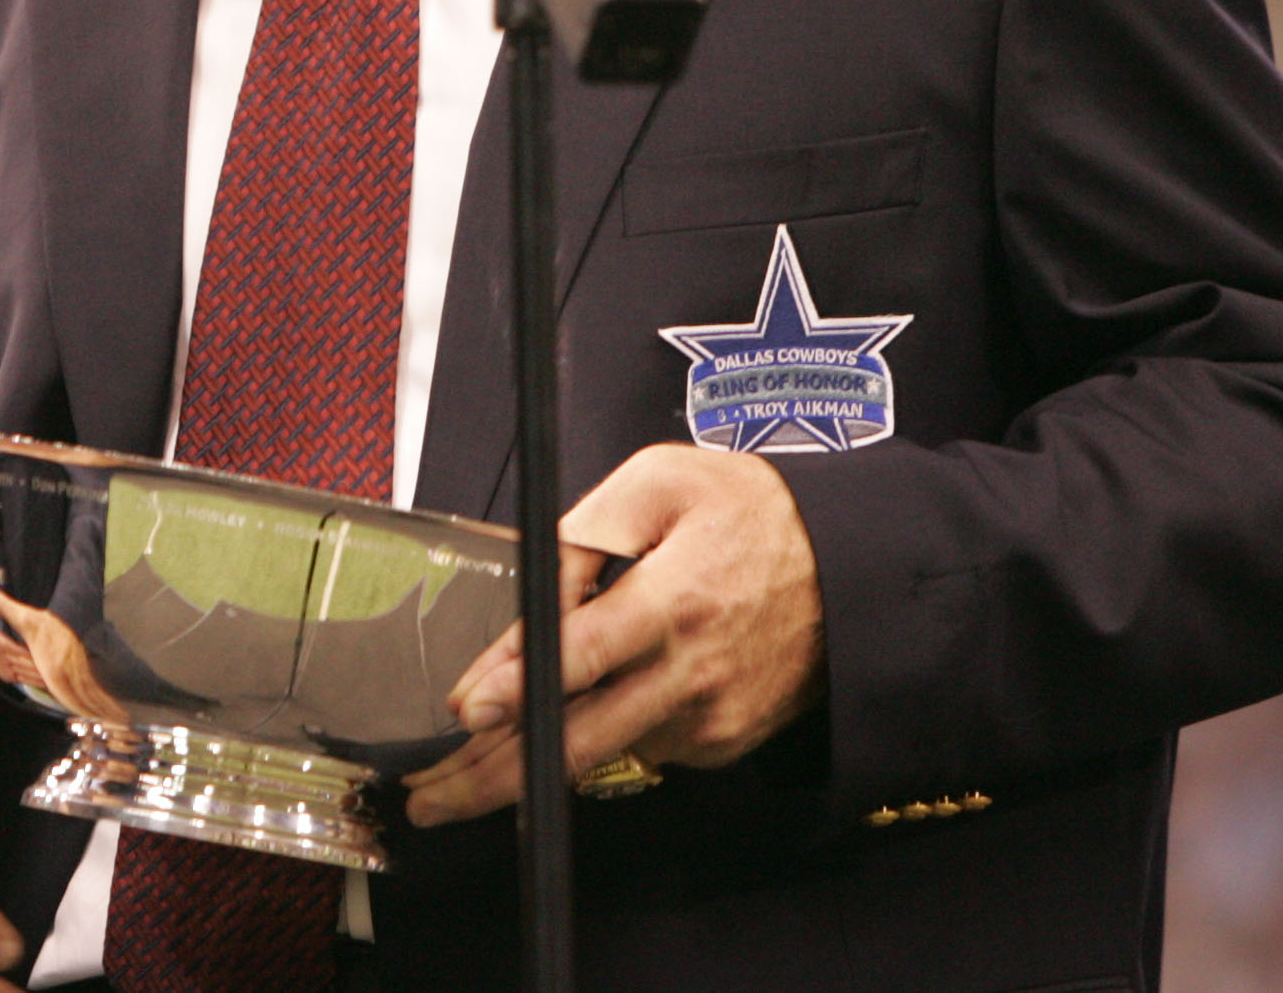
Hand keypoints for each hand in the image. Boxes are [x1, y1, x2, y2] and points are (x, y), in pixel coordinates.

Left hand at [403, 443, 823, 825]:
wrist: (854, 570)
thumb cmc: (750, 512)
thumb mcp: (662, 482)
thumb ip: (586, 531)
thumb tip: (531, 591)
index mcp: (672, 599)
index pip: (583, 652)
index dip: (520, 682)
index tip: (467, 709)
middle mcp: (691, 673)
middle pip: (580, 740)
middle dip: (495, 777)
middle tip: (428, 799)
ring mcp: (709, 719)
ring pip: (601, 754)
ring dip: (528, 769)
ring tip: (463, 778)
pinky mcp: (721, 744)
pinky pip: (641, 746)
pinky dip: (598, 739)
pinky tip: (578, 716)